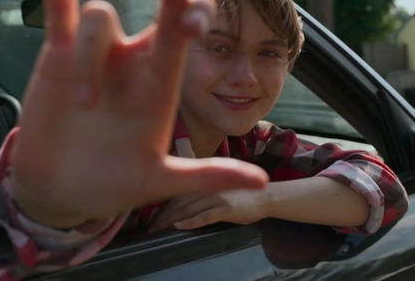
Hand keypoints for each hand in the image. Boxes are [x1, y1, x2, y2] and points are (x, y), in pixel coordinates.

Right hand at [8, 0, 267, 227]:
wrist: (60, 190)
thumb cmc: (113, 184)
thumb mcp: (160, 181)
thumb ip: (207, 176)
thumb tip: (261, 183)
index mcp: (161, 86)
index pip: (185, 41)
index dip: (195, 19)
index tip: (199, 17)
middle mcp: (134, 62)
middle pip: (159, 15)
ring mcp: (98, 54)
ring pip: (100, 20)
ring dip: (91, 58)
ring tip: (83, 105)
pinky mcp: (58, 53)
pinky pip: (59, 6)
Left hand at [148, 189, 267, 231]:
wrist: (266, 196)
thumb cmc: (241, 196)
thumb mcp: (217, 191)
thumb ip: (200, 196)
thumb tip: (180, 208)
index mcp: (203, 183)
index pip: (176, 194)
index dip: (162, 206)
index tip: (149, 218)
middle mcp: (207, 187)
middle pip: (178, 201)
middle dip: (161, 216)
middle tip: (148, 228)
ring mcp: (217, 196)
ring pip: (187, 208)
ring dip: (170, 220)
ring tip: (157, 231)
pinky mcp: (226, 208)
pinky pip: (205, 215)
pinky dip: (190, 221)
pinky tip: (179, 227)